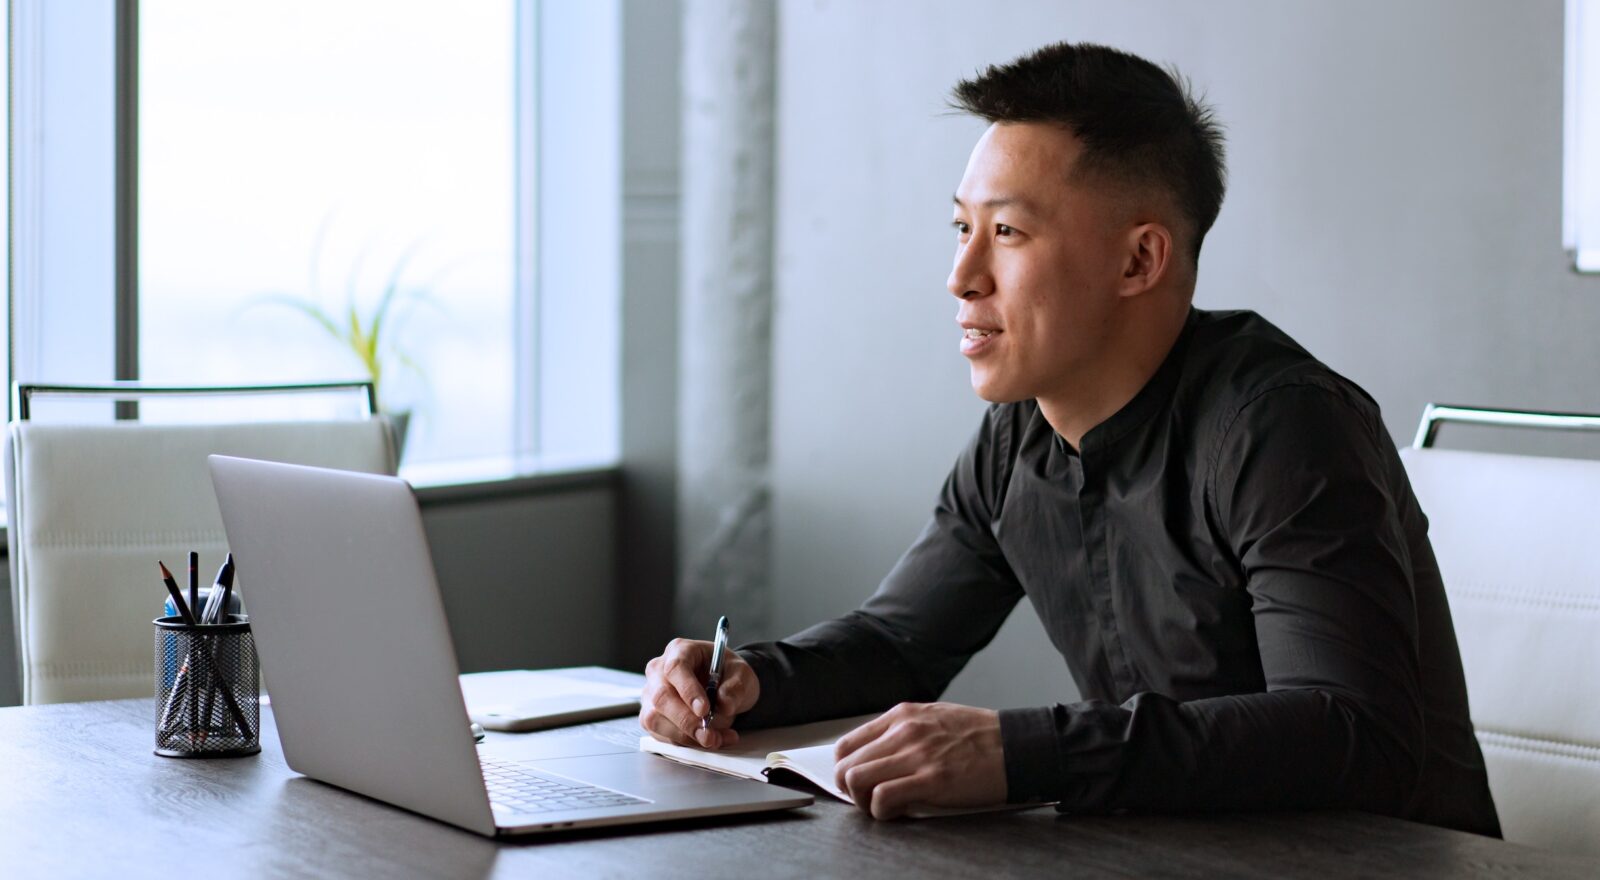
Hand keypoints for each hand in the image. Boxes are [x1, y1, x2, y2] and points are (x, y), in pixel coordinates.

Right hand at [640, 637, 759, 749]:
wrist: (724, 685)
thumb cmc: (727, 673)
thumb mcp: (741, 674)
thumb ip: (735, 687)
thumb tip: (724, 705)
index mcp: (680, 650)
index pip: (675, 668)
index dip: (688, 690)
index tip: (704, 710)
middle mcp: (659, 671)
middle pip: (661, 697)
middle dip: (686, 721)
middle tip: (709, 734)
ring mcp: (652, 694)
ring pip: (655, 719)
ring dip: (686, 736)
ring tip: (715, 739)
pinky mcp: (652, 716)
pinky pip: (661, 734)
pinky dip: (685, 743)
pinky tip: (708, 740)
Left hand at [833, 702, 1006, 819]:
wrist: (1017, 746)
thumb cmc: (980, 736)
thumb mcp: (934, 718)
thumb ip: (903, 732)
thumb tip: (878, 758)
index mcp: (902, 715)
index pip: (847, 745)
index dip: (845, 770)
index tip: (857, 784)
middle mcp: (903, 731)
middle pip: (846, 764)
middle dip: (850, 790)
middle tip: (867, 801)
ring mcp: (916, 754)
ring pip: (856, 779)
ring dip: (862, 802)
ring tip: (881, 808)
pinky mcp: (931, 780)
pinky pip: (882, 797)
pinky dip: (881, 811)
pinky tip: (896, 813)